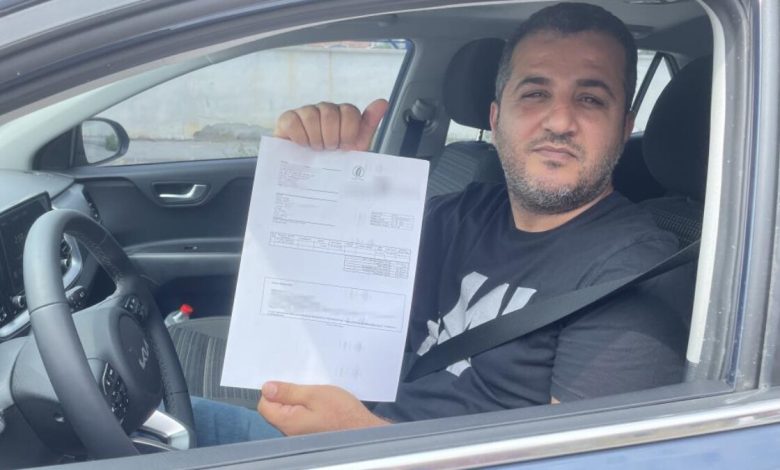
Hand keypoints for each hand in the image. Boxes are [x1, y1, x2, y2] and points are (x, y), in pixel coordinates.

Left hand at [257, 381, 388, 435]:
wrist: (363, 430)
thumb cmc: (341, 412)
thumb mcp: (314, 394)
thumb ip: (289, 392)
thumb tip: (266, 388)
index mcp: (287, 422)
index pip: (265, 405)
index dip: (273, 390)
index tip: (288, 381)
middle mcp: (290, 431)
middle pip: (276, 409)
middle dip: (286, 393)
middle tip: (302, 382)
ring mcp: (300, 433)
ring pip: (289, 411)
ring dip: (297, 399)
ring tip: (312, 389)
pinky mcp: (310, 431)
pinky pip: (300, 415)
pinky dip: (306, 406)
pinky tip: (318, 399)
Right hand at [273, 99, 388, 151]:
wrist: (311, 179)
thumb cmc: (335, 162)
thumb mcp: (356, 148)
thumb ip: (369, 125)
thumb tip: (383, 102)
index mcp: (344, 115)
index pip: (349, 111)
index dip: (348, 132)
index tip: (345, 147)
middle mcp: (325, 110)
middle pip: (330, 113)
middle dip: (331, 137)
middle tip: (329, 150)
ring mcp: (306, 113)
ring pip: (311, 115)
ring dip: (315, 139)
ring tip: (315, 150)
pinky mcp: (288, 119)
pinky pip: (292, 120)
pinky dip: (299, 136)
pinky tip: (301, 146)